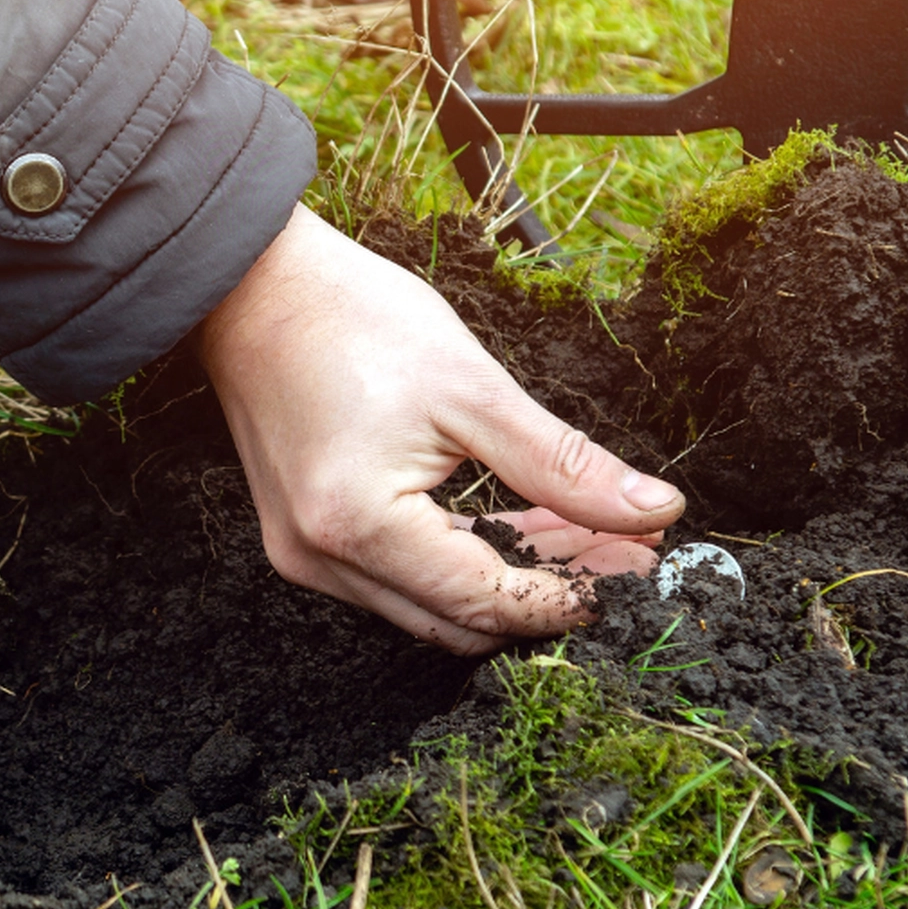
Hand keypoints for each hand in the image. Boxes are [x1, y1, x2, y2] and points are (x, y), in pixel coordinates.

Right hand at [198, 205, 683, 655]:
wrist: (255, 288)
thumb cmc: (350, 319)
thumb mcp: (473, 388)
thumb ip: (564, 464)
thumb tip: (652, 510)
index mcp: (357, 525)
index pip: (486, 601)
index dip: (573, 596)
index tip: (642, 572)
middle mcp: (322, 559)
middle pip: (459, 621)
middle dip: (550, 594)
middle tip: (629, 551)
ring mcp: (306, 555)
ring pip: (432, 605)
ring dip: (512, 578)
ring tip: (591, 534)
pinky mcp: (306, 538)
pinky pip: (400, 576)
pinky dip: (465, 560)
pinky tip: (525, 523)